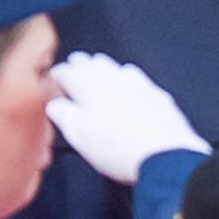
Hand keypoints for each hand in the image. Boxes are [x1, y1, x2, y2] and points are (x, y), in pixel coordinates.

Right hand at [47, 52, 208, 182]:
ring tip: (96, 66)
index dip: (58, 73)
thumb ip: (64, 116)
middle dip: (80, 64)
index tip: (55, 76)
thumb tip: (55, 105)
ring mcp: (137, 85)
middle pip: (92, 65)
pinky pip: (136, 76)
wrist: (163, 155)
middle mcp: (113, 81)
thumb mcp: (80, 137)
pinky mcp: (155, 94)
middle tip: (73, 64)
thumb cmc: (120, 149)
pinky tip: (127, 77)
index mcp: (89, 89)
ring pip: (114, 67)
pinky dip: (125, 74)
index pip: (68, 73)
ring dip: (102, 66)